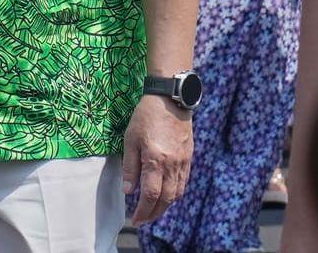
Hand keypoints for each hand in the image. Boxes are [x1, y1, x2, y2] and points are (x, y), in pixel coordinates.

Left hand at [122, 95, 192, 226]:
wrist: (170, 99)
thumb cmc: (146, 117)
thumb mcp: (131, 140)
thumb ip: (130, 167)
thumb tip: (128, 191)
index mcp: (156, 160)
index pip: (150, 196)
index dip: (142, 211)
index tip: (135, 219)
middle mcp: (172, 165)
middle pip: (165, 199)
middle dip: (153, 213)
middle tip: (142, 219)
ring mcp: (183, 161)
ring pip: (177, 193)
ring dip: (165, 206)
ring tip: (153, 210)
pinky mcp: (189, 157)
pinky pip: (184, 182)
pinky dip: (175, 193)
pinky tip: (166, 193)